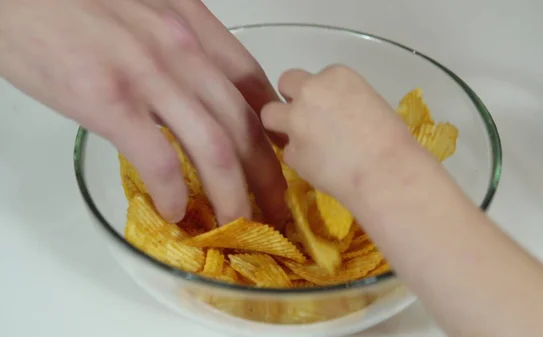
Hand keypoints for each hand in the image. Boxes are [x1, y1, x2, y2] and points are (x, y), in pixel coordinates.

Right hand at [0, 0, 286, 223]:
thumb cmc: (71, 0)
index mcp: (191, 23)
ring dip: (232, 193)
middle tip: (275, 205)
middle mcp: (181, 48)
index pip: (252, 81)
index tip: (279, 154)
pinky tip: (175, 211)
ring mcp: (148, 75)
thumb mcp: (142, 11)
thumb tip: (193, 92)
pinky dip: (174, 192)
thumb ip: (176, 46)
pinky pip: (159, 159)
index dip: (272, 125)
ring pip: (215, 147)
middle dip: (267, 172)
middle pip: (244, 122)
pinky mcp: (110, 101)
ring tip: (236, 222)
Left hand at [261, 65, 419, 201]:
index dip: (320, 94)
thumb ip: (344, 101)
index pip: (315, 77)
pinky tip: (318, 167)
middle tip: (306, 118)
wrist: (384, 173)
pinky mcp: (291, 153)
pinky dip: (299, 158)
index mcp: (335, 76)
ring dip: (281, 124)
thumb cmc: (391, 139)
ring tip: (302, 141)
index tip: (330, 108)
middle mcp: (309, 92)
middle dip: (292, 98)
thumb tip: (335, 116)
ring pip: (270, 115)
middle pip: (286, 84)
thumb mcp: (370, 103)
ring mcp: (295, 122)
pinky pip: (288, 152)